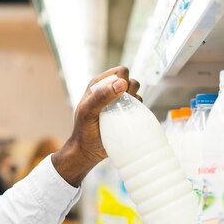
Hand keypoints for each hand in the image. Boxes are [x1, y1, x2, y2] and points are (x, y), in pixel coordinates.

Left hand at [52, 66, 140, 186]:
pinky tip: (128, 118)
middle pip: (131, 81)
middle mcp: (109, 91)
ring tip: (121, 113)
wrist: (88, 151)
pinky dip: (138, 110)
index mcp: (98, 85)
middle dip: (130, 91)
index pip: (120, 71)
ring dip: (134, 101)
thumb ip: (101, 97)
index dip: (123, 81)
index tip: (118, 95)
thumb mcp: (88, 112)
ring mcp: (118, 102)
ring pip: (136, 93)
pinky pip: (139, 106)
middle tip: (119, 106)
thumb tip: (121, 84)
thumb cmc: (84, 131)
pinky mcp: (125, 113)